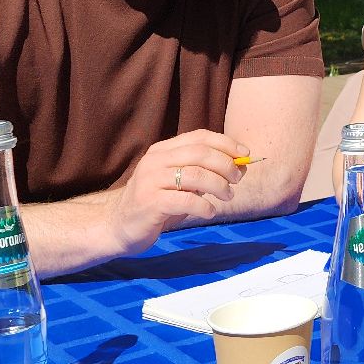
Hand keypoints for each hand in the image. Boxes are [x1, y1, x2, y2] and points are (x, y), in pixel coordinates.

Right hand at [103, 130, 245, 253]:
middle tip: (237, 179)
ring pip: (196, 175)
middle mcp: (155, 161)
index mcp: (163, 151)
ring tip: (227, 196)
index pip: (199, 137)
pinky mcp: (150, 203)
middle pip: (200, 154)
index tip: (245, 154)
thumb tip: (242, 166)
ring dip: (219, 186)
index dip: (226, 143)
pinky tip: (210, 212)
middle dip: (226, 165)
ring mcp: (150, 181)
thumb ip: (205, 172)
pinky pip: (186, 200)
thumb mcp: (180, 183)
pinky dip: (204, 206)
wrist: (118, 226)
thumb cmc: (157, 203)